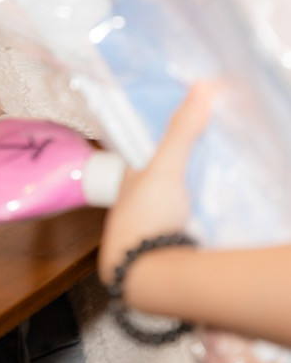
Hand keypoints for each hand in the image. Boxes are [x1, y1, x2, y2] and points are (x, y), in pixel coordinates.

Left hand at [98, 82, 215, 284]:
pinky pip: (195, 216)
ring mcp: (158, 221)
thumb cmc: (146, 217)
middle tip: (220, 131)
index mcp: (130, 175)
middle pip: (169, 168)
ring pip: (182, 193)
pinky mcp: (176, 242)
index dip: (169, 130)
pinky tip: (227, 197)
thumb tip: (201, 86)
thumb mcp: (164, 167)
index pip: (150, 144)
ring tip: (231, 159)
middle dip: (190, 155)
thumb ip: (181, 130)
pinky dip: (209, 206)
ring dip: (201, 182)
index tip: (194, 111)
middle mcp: (140, 196)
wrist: (148, 277)